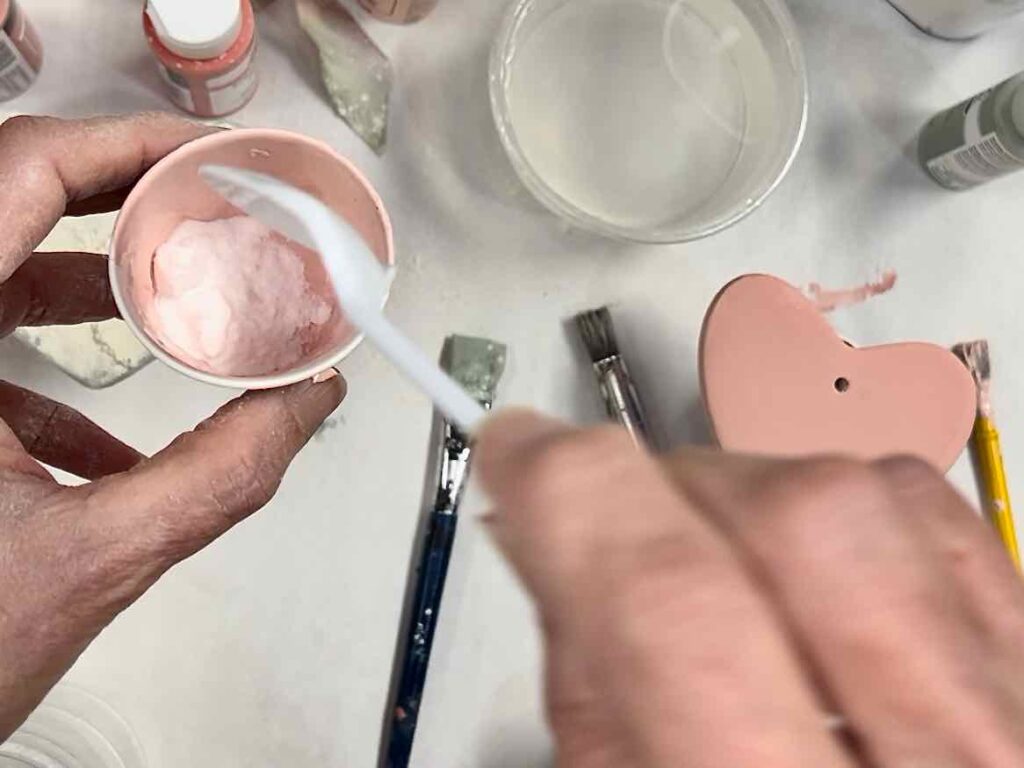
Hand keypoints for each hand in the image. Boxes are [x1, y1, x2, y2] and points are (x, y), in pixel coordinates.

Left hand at [0, 114, 344, 738]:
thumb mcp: (96, 557)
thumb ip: (220, 475)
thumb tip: (305, 406)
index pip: (23, 173)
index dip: (125, 147)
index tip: (206, 158)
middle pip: (16, 198)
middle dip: (123, 199)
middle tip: (208, 206)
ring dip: (93, 281)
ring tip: (179, 302)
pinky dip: (53, 372)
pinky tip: (107, 435)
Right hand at [478, 410, 1023, 766]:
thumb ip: (596, 696)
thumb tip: (562, 547)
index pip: (673, 603)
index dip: (574, 492)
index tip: (527, 453)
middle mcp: (952, 767)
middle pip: (807, 521)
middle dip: (674, 484)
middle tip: (627, 516)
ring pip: (883, 501)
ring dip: (762, 499)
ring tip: (729, 569)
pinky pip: (947, 525)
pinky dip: (853, 514)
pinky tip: (813, 574)